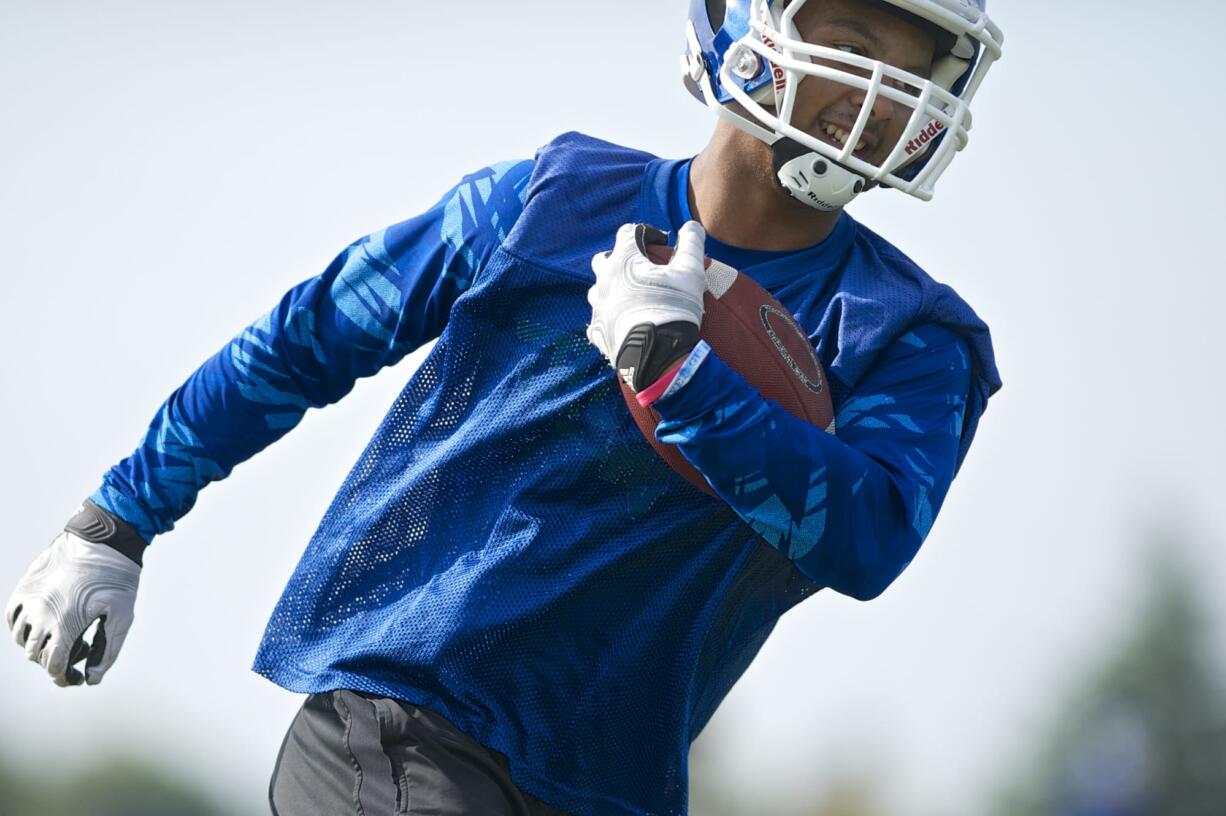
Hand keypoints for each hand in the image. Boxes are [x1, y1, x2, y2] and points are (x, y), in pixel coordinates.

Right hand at [6, 505, 141, 686]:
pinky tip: (43, 625)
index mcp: (65, 623)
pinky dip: (23, 628)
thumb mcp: (121, 617)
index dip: (63, 677)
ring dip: (39, 645)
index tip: (74, 679)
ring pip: (22, 638)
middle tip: (79, 651)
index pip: (53, 665)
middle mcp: (40, 614)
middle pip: (37, 655)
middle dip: (55, 661)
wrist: (104, 540)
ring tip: (65, 635)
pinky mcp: (24, 587)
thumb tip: (91, 679)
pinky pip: (12, 618)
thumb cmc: (118, 579)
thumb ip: (107, 652)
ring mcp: (29, 599)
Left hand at [586, 221, 707, 391]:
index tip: (660, 245)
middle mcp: (603, 280)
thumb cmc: (674, 307)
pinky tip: (622, 321)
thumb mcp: (691, 271)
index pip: (627, 232)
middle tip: (641, 270)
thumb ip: (691, 244)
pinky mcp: (598, 331)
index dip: (645, 234)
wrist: (657, 355)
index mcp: (623, 260)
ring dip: (611, 288)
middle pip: (603, 259)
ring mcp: (597, 307)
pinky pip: (597, 319)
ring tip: (631, 296)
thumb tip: (691, 225)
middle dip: (619, 259)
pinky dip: (608, 316)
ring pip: (597, 289)